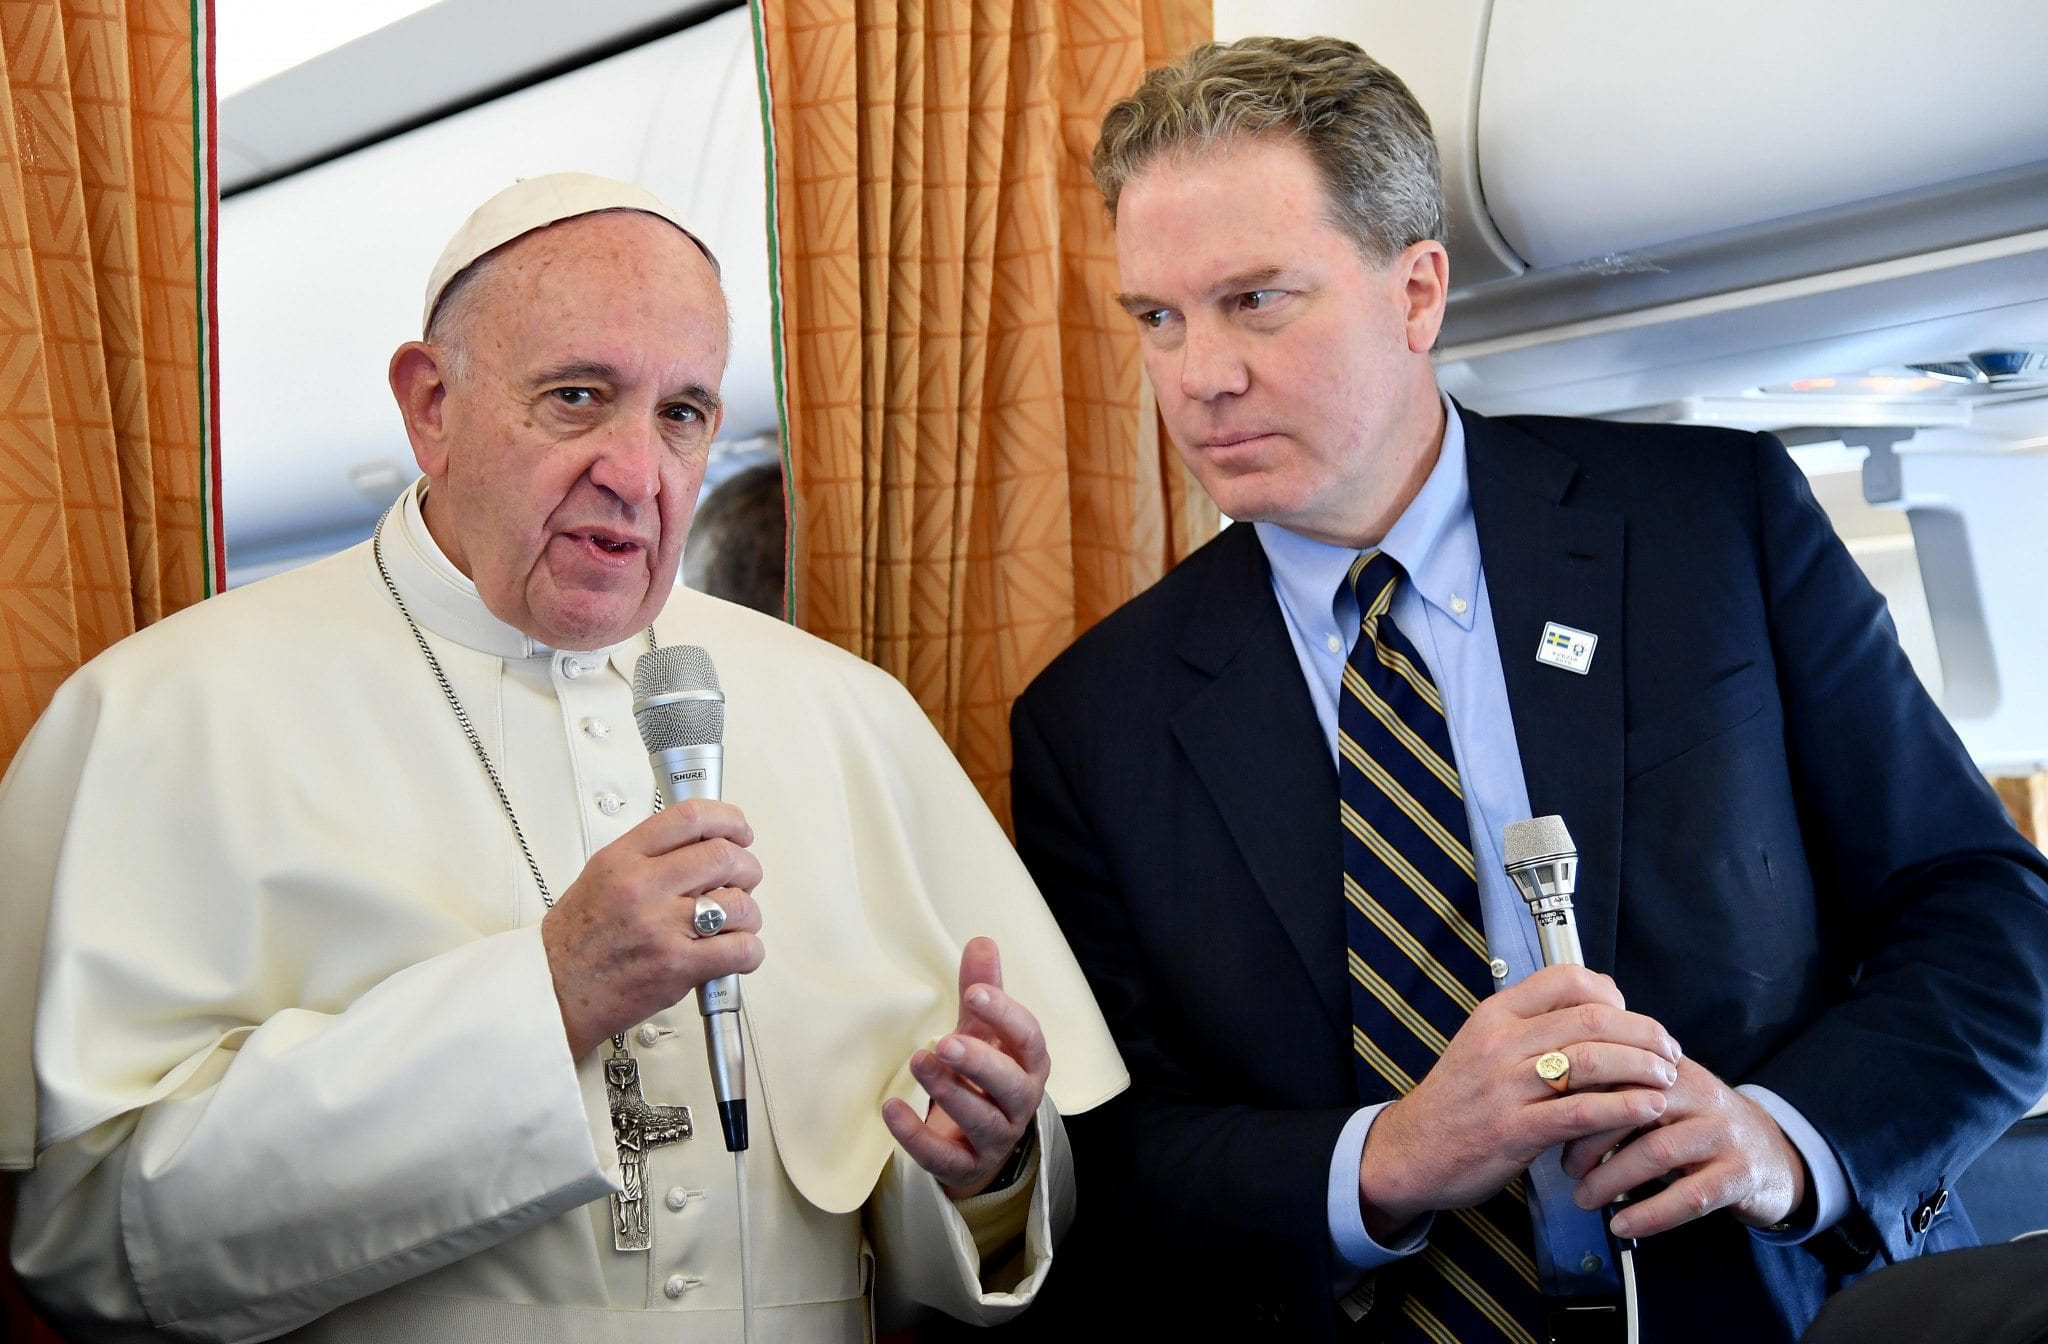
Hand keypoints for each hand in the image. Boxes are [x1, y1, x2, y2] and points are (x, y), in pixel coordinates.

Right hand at [542, 799, 765, 1057]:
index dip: (728, 820)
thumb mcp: (599, 878)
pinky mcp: (678, 966)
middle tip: (743, 879)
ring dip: (748, 914)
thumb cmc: (573, 942)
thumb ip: (647, 857)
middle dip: (746, 867)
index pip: (691, 818)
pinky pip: (740, 949)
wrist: (553, 992)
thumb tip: (697, 845)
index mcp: (622, 859)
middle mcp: (643, 887)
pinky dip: (749, 951)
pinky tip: (736, 952)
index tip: (739, 830)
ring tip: (736, 923)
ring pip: (739, 904)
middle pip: (724, 856)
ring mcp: (662, 927)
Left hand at [883, 937, 1050, 1198]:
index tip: (974, 993)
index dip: (1005, 1016)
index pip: (1028, 1038)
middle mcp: (1019, 1102)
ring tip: (918, 1062)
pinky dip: (916, 1136)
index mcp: (1029, 1064)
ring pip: (981, 1120)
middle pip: (1010, 1085)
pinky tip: (891, 1109)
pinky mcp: (965, 1166)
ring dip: (950, 1092)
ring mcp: (995, 1138)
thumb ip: (983, 991)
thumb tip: (982, 941)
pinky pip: (943, 1157)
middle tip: (945, 1043)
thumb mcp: (983, 1033)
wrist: (978, 1145)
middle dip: (980, 1063)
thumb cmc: (983, 1076)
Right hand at [1359, 964, 1680, 1236]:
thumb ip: (1532, 1029)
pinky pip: (1583, 1111)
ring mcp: (1506, 1086)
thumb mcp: (1484, 1046)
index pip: (1565, 978)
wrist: (1411, 1150)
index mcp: (1496, 1014)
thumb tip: (1596, 1013)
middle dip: (1643, 1033)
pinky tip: (1647, 1109)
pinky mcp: (1515, 1129)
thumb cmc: (1458, 1102)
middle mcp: (1501, 1042)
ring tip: (1665, 1078)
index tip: (1631, 1017)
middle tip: (1668, 1051)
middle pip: (1591, 1018)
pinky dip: (1625, 1108)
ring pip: (1593, 1060)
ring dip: (1642, 1068)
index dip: (1611, 993)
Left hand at [1564, 1056, 1805, 1236]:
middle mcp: (1697, 1093)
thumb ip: (1616, 1086)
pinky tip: (1622, 1225)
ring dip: (1611, 1179)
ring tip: (1584, 1199)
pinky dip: (1649, 1213)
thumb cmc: (1697, 1126)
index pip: (1614, 1069)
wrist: (1774, 1155)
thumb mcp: (1662, 1094)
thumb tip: (1549, 1094)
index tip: (1548, 1121)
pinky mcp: (1738, 1174)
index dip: (1576, 1097)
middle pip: (1630, 1107)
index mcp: (1669, 1067)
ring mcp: (1721, 1132)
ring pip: (1655, 1152)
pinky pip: (1689, 1197)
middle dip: (1587, 1140)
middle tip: (1564, 1167)